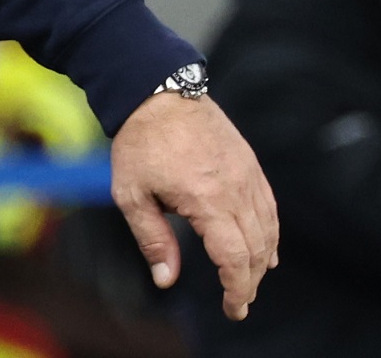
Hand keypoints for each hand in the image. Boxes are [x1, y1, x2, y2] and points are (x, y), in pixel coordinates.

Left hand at [110, 92, 277, 320]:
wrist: (157, 92)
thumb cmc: (138, 143)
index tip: (234, 309)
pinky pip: (269, 207)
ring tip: (247, 280)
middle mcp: (235, 189)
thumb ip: (152, 238)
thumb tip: (167, 279)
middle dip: (250, 282)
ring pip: (268, 230)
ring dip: (262, 260)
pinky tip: (263, 248)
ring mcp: (247, 175)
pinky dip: (269, 233)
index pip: (235, 258)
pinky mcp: (251, 164)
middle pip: (257, 250)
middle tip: (238, 302)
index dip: (238, 289)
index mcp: (206, 199)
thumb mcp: (130, 193)